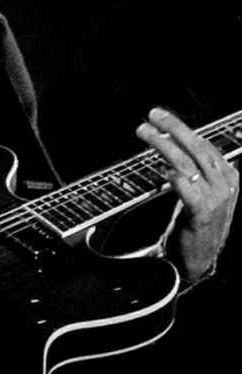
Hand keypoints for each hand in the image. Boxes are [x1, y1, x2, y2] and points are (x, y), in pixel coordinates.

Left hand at [136, 106, 238, 281]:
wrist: (198, 258)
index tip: (161, 117)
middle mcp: (225, 183)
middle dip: (173, 127)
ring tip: (144, 132)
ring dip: (163, 144)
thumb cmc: (196, 223)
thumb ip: (195, 170)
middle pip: (197, 147)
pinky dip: (174, 175)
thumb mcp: (203, 191)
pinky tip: (163, 168)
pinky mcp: (202, 212)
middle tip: (152, 115)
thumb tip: (172, 144)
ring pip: (187, 162)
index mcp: (228, 175)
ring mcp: (216, 197)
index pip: (203, 143)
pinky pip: (186, 186)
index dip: (181, 128)